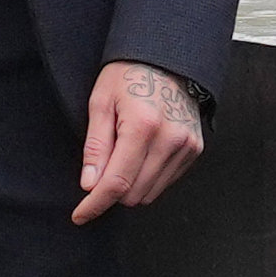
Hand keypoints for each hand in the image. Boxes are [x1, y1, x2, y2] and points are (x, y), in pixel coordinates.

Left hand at [75, 59, 207, 223]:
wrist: (166, 61)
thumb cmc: (127, 77)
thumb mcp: (99, 105)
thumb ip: (96, 147)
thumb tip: (90, 185)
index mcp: (142, 127)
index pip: (117, 182)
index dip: (95, 204)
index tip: (80, 215)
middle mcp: (170, 139)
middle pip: (135, 193)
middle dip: (111, 192)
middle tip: (99, 169)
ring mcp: (187, 146)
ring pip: (151, 192)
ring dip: (130, 186)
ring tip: (121, 155)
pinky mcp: (195, 149)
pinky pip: (166, 181)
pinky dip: (147, 178)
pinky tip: (139, 154)